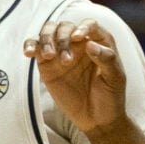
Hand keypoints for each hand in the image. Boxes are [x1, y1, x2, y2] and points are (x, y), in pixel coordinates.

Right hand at [23, 18, 124, 133]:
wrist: (97, 119)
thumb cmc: (111, 96)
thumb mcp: (116, 79)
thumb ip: (107, 60)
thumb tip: (90, 44)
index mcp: (98, 42)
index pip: (89, 24)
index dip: (83, 27)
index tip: (78, 38)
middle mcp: (78, 42)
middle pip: (65, 26)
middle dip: (62, 38)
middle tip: (66, 60)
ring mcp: (61, 51)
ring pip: (48, 32)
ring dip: (46, 40)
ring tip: (49, 56)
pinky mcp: (47, 63)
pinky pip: (35, 47)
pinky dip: (30, 45)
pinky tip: (29, 52)